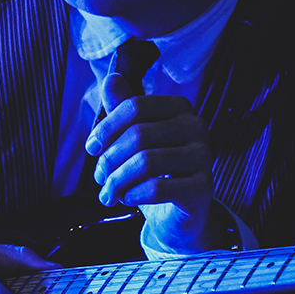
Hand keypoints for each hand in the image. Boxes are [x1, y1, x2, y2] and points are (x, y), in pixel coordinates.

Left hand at [84, 66, 218, 252]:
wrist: (175, 215)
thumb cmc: (154, 173)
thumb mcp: (135, 139)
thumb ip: (123, 109)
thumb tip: (111, 78)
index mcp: (179, 107)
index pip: (135, 107)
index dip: (106, 128)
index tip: (91, 148)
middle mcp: (196, 126)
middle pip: (138, 135)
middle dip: (109, 159)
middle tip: (100, 177)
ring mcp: (203, 156)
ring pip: (146, 162)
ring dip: (118, 180)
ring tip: (109, 193)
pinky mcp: (203, 187)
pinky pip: (157, 188)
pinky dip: (133, 195)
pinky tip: (127, 199)